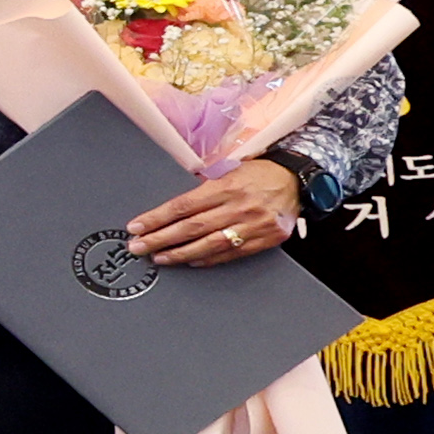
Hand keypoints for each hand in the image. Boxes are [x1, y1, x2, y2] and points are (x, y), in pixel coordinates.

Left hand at [130, 159, 302, 268]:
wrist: (297, 179)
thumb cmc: (258, 174)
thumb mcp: (228, 172)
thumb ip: (203, 190)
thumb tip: (170, 209)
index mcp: (226, 187)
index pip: (182, 206)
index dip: (156, 219)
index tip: (136, 227)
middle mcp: (240, 207)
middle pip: (191, 228)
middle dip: (160, 239)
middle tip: (138, 247)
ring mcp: (255, 225)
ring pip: (210, 245)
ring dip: (180, 254)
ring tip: (160, 257)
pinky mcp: (267, 239)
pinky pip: (232, 254)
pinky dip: (209, 259)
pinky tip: (191, 261)